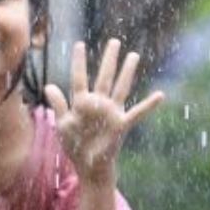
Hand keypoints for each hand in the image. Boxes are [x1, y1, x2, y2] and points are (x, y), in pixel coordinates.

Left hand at [45, 39, 164, 181]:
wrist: (89, 167)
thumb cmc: (75, 146)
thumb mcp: (63, 125)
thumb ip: (58, 105)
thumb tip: (49, 86)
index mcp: (82, 103)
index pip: (79, 78)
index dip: (79, 62)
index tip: (79, 44)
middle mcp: (99, 104)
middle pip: (104, 77)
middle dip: (109, 60)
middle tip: (114, 41)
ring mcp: (111, 113)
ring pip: (120, 87)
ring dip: (127, 72)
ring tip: (134, 55)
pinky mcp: (121, 125)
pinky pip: (137, 113)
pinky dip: (149, 105)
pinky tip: (161, 95)